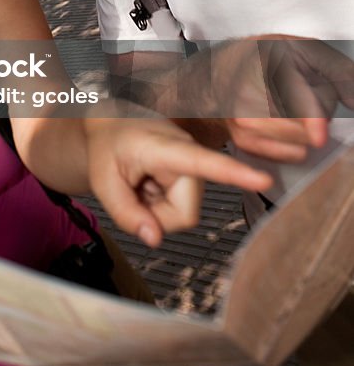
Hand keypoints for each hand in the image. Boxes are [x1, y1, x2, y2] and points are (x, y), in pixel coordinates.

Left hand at [83, 116, 270, 248]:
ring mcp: (193, 165)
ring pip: (184, 215)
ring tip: (140, 183)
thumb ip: (125, 213)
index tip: (263, 180)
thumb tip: (155, 240)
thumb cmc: (108, 147)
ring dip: (157, 210)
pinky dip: (160, 205)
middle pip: (184, 214)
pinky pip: (181, 210)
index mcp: (165, 146)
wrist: (111, 126)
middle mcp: (187, 152)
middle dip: (156, 216)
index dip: (233, 173)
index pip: (202, 161)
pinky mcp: (194, 176)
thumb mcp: (103, 181)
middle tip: (132, 192)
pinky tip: (148, 184)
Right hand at [213, 38, 353, 161]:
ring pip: (302, 144)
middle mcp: (248, 101)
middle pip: (306, 127)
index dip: (311, 119)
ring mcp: (245, 126)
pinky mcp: (246, 144)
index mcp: (263, 69)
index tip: (318, 134)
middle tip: (302, 91)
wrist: (221, 69)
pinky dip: (296, 141)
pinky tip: (284, 121)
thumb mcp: (303, 48)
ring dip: (307, 129)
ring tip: (290, 105)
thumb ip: (337, 70)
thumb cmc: (260, 57)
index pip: (292, 101)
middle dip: (317, 112)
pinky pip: (292, 154)